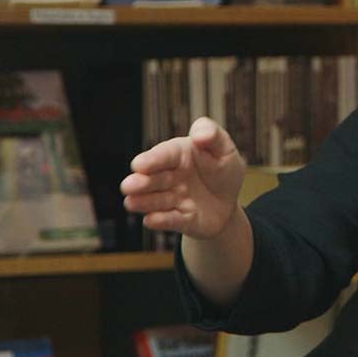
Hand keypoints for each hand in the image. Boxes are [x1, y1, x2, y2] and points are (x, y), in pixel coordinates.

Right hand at [121, 117, 246, 239]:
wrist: (229, 200)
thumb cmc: (223, 168)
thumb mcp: (224, 149)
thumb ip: (213, 136)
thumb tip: (200, 135)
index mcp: (177, 155)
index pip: (163, 155)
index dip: (152, 160)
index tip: (139, 165)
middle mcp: (169, 177)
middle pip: (153, 180)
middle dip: (140, 183)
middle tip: (128, 186)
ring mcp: (172, 200)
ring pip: (156, 201)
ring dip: (144, 202)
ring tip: (131, 202)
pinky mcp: (180, 220)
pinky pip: (170, 221)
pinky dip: (161, 221)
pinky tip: (151, 220)